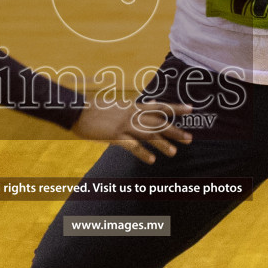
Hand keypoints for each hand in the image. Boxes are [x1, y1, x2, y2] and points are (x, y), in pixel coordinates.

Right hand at [72, 100, 193, 164]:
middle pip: (157, 123)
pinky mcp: (114, 136)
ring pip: (148, 135)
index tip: (191, 109)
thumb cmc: (95, 109)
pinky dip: (142, 153)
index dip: (175, 108)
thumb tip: (149, 105)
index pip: (159, 107)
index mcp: (133, 107)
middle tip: (189, 138)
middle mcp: (131, 115)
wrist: (77, 110)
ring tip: (174, 152)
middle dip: (174, 131)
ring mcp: (123, 125)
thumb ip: (133, 108)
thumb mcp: (117, 106)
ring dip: (162, 144)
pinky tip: (151, 161)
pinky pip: (131, 146)